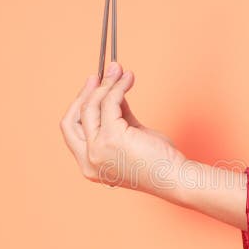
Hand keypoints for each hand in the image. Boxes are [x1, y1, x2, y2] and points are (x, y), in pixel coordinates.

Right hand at [60, 62, 185, 197]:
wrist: (174, 177)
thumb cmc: (158, 161)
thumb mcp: (132, 137)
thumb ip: (119, 118)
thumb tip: (113, 93)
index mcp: (89, 165)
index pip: (73, 130)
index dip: (80, 106)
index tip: (92, 88)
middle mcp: (88, 160)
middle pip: (74, 118)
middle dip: (86, 93)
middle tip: (101, 74)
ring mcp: (97, 149)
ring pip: (91, 107)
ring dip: (106, 84)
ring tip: (120, 72)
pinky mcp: (111, 138)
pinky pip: (110, 103)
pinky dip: (118, 87)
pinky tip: (129, 79)